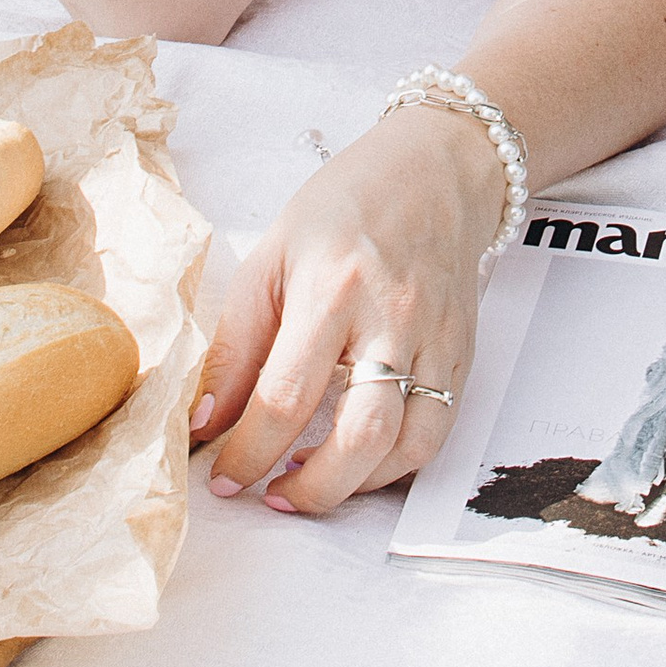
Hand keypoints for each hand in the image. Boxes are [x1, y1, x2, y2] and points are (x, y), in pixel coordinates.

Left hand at [194, 103, 502, 514]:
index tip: (221, 476)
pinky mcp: (461, 353)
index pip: (285, 396)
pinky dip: (396, 465)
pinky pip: (437, 431)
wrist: (437, 168)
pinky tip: (358, 462)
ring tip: (309, 485)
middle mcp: (392, 318)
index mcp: (331, 287)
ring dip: (355, 486)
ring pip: (408, 445)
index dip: (248, 452)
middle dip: (310, 489)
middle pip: (359, 435)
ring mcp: (436, 339)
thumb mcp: (272, 256)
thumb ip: (237, 343)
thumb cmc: (345, 204)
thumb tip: (204, 420)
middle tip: (269, 498)